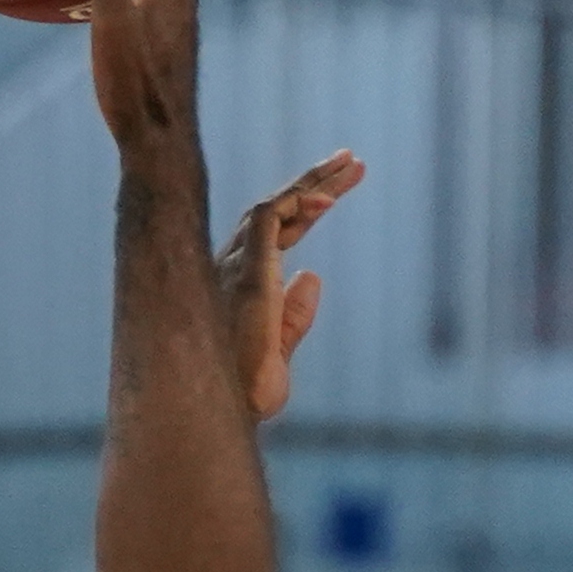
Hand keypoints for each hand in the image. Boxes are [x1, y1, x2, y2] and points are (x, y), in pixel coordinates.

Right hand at [218, 153, 358, 419]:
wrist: (221, 411)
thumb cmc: (243, 392)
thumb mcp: (278, 351)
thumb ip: (295, 316)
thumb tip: (312, 276)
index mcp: (242, 286)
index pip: (276, 234)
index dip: (306, 209)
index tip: (335, 195)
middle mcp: (234, 267)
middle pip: (277, 211)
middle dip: (314, 182)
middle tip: (351, 160)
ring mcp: (236, 266)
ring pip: (275, 207)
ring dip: (314, 182)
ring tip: (350, 162)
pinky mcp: (246, 270)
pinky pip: (270, 219)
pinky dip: (299, 204)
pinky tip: (328, 201)